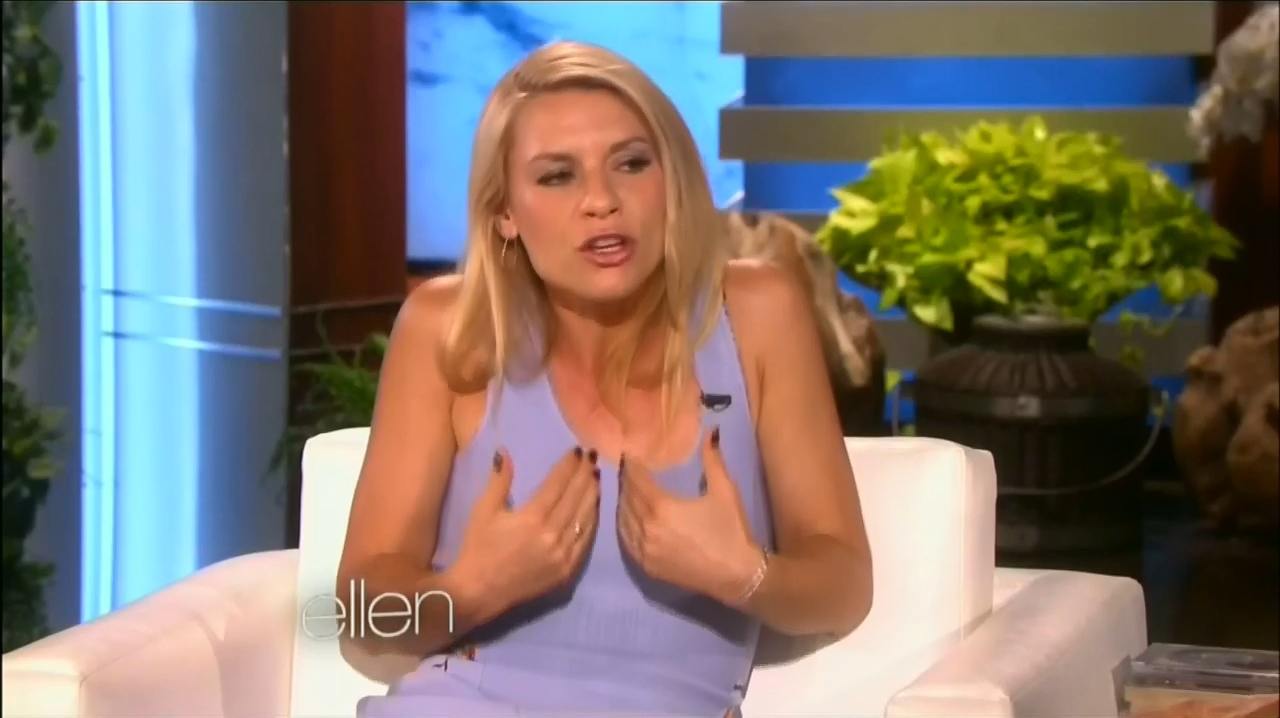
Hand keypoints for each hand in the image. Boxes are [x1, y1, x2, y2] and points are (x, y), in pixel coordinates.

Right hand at [452, 446, 599, 620]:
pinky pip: (586, 540)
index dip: (570, 465)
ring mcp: (564, 554)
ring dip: (592, 494)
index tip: (578, 450)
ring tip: (595, 476)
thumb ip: (500, 481)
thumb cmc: (478, 548)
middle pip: (576, 496)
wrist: (479, 592)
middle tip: (592, 457)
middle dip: (585, 474)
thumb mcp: (484, 511)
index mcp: (533, 517)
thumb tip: (505, 452)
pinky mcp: (567, 570)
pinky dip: (592, 520)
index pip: (559, 483)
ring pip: (585, 517)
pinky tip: (593, 507)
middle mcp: (553, 534)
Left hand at [617, 426, 761, 605]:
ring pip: (622, 520)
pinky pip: (627, 541)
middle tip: (628, 469)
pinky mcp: (647, 566)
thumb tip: (711, 432)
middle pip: (626, 499)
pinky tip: (630, 517)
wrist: (736, 575)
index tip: (629, 454)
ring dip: (623, 503)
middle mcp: (646, 529)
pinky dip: (625, 525)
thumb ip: (712, 460)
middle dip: (626, 482)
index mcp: (661, 507)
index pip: (636, 481)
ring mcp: (644, 550)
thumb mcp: (724, 491)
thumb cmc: (730, 530)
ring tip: (629, 490)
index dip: (631, 466)